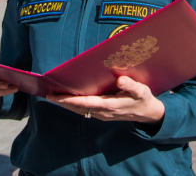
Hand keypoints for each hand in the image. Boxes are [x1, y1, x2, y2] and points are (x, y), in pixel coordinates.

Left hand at [46, 76, 164, 123]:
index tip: (57, 97)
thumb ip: (131, 85)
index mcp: (110, 105)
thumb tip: (120, 80)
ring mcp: (102, 114)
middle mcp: (103, 112)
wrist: (148, 114)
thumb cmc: (143, 99)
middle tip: (47, 95)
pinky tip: (68, 100)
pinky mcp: (103, 114)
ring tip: (53, 97)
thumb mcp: (141, 90)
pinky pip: (84, 110)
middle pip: (78, 108)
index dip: (70, 100)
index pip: (86, 103)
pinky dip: (74, 105)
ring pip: (80, 110)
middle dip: (63, 103)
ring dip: (66, 105)